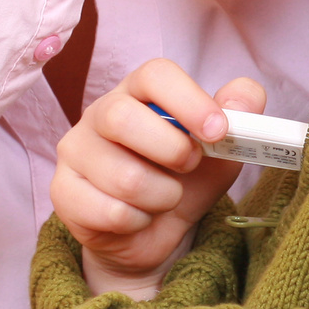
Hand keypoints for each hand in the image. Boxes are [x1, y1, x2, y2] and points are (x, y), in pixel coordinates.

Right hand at [51, 59, 267, 296]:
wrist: (151, 233)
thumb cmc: (183, 178)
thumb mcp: (221, 150)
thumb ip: (240, 118)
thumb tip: (245, 102)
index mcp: (138, 91)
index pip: (155, 74)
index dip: (189, 101)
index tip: (218, 131)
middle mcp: (99, 113)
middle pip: (124, 119)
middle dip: (172, 152)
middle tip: (189, 166)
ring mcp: (75, 151)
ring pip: (124, 177)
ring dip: (162, 197)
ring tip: (164, 197)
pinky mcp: (63, 192)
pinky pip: (109, 212)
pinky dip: (138, 222)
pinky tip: (138, 217)